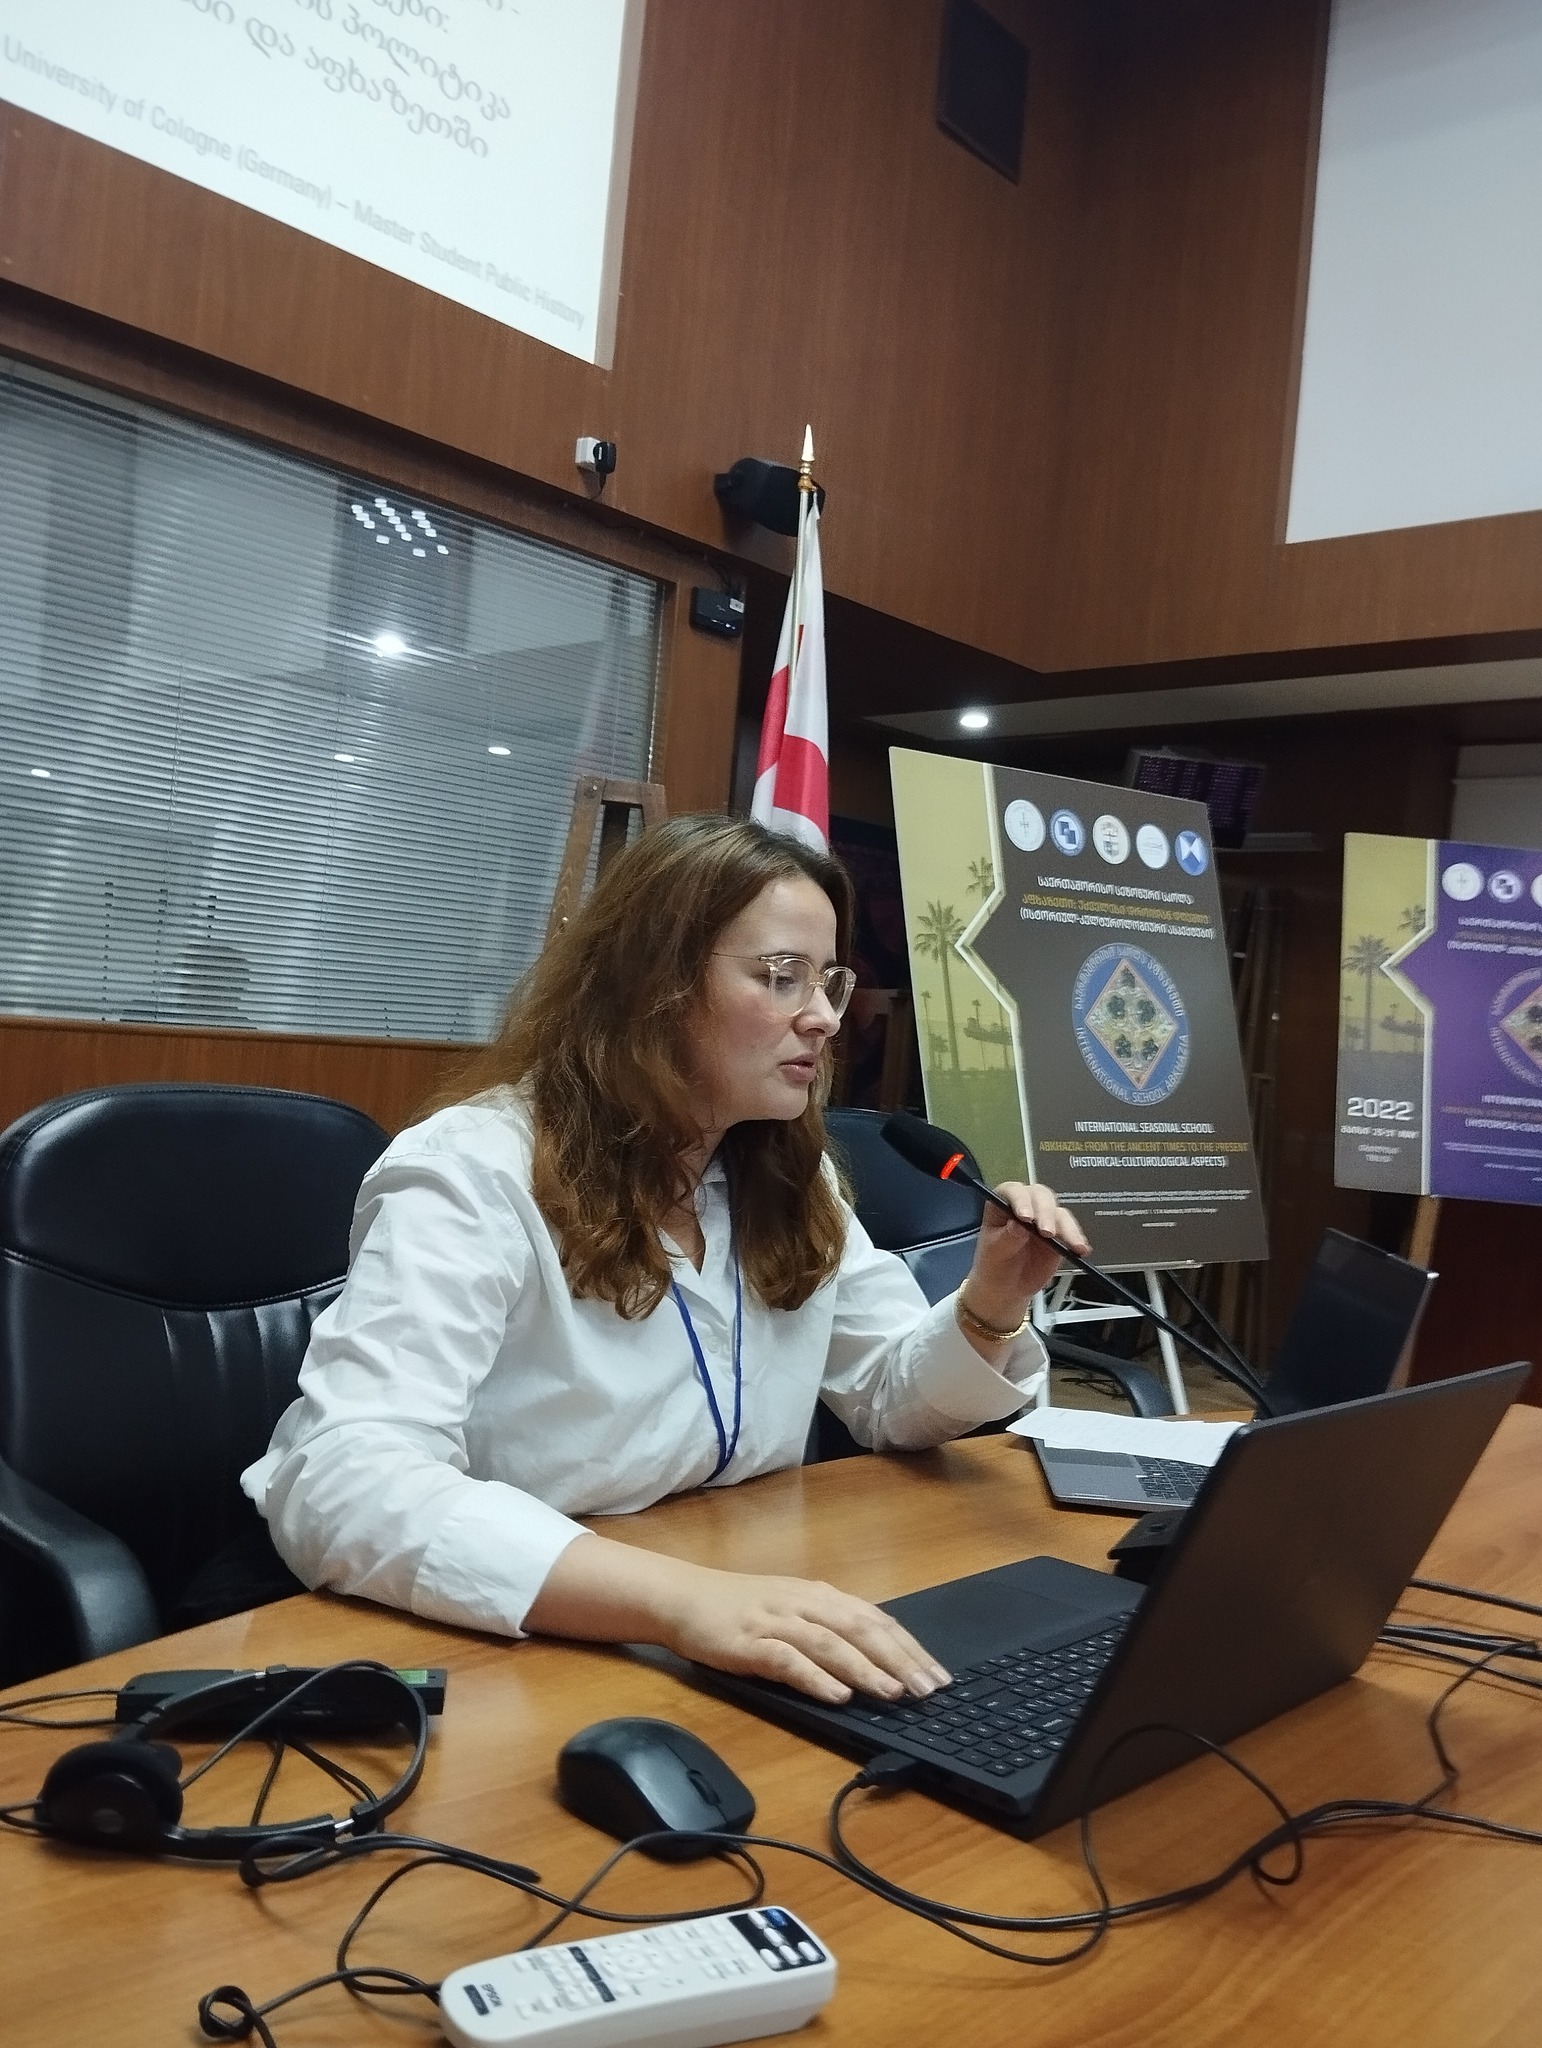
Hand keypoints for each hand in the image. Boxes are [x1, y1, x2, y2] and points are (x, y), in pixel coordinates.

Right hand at [525, 1535, 949, 1705]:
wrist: (682, 1598)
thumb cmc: (742, 1610)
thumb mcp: (793, 1612)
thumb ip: (831, 1632)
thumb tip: (881, 1664)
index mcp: (820, 1597)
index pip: (876, 1620)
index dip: (910, 1647)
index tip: (939, 1675)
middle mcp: (804, 1603)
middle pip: (861, 1629)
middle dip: (900, 1660)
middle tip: (929, 1690)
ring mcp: (776, 1620)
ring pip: (830, 1642)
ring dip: (866, 1668)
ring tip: (893, 1693)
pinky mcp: (748, 1641)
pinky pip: (787, 1659)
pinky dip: (815, 1676)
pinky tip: (837, 1694)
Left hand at [959, 1181, 1087, 1340]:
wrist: (1006, 1287)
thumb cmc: (994, 1263)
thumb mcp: (994, 1252)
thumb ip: (1006, 1238)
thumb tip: (1018, 1226)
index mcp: (1002, 1203)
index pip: (1013, 1192)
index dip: (1021, 1200)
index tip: (1025, 1217)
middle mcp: (1026, 1205)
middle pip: (1040, 1197)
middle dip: (1046, 1213)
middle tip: (1047, 1233)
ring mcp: (1044, 1218)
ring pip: (1059, 1213)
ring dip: (1067, 1227)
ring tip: (1072, 1244)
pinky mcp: (1059, 1233)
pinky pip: (1071, 1231)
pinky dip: (1076, 1239)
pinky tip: (1081, 1249)